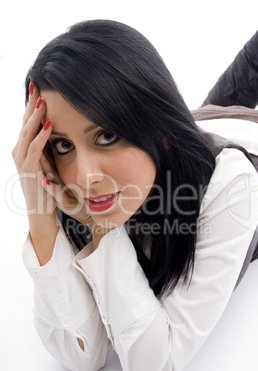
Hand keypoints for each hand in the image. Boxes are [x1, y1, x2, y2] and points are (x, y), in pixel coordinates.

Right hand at [12, 82, 56, 216]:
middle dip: (31, 104)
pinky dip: (41, 136)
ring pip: (27, 133)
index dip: (31, 106)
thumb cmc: (45, 188)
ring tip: (42, 100)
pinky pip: (34, 149)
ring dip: (35, 116)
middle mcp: (18, 152)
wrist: (40, 211)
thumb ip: (45, 148)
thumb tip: (52, 130)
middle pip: (24, 123)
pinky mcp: (29, 170)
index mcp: (22, 149)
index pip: (26, 123)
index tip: (38, 88)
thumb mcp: (45, 163)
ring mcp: (21, 161)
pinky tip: (48, 125)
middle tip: (36, 85)